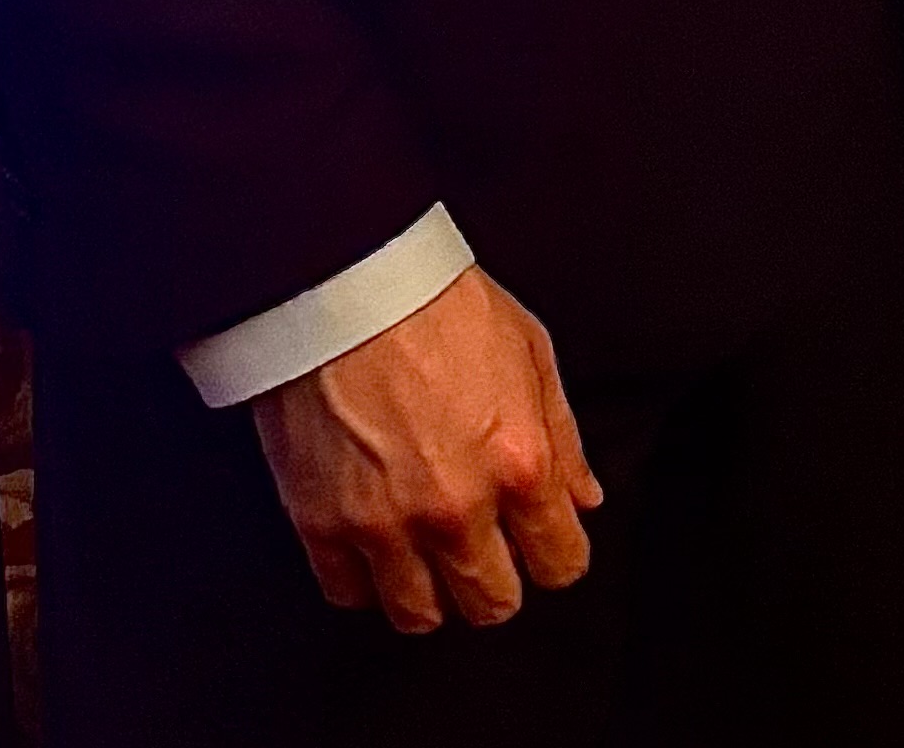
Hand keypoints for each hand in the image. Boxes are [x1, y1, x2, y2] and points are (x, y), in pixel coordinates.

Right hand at [249, 267, 600, 634]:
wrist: (349, 287)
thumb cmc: (439, 306)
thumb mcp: (532, 353)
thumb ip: (564, 437)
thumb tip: (582, 498)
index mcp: (519, 463)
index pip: (560, 563)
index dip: (559, 556)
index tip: (547, 546)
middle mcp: (455, 507)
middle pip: (491, 604)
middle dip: (499, 582)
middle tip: (489, 549)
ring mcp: (385, 525)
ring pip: (420, 615)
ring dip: (432, 590)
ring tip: (430, 551)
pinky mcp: (321, 527)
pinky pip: (349, 596)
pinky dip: (366, 580)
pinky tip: (378, 542)